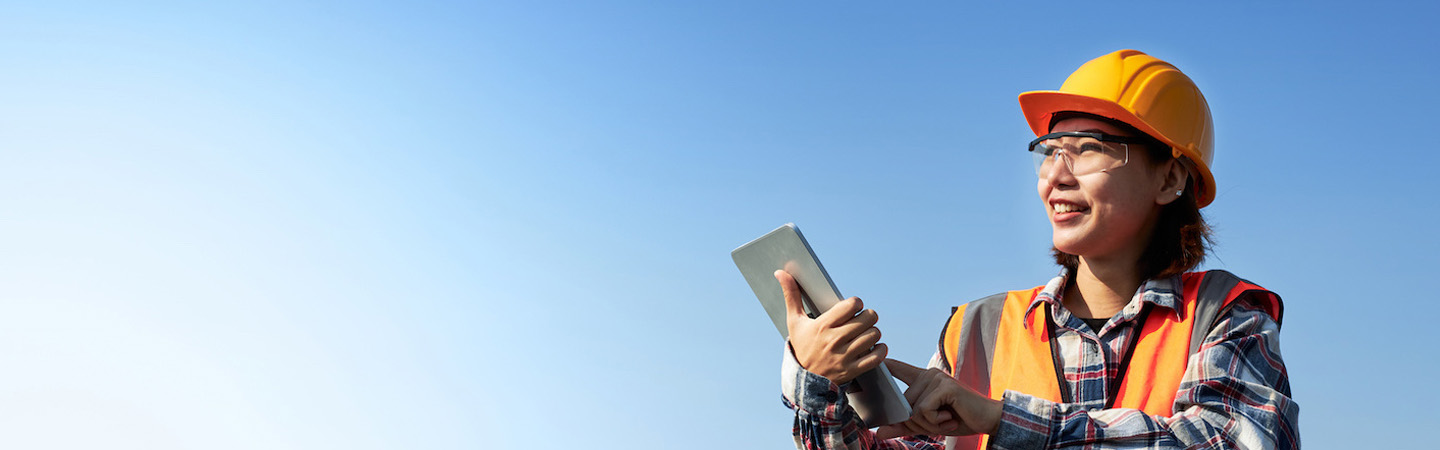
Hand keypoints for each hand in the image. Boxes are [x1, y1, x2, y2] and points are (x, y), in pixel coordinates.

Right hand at [777, 269, 886, 383]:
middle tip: (863, 319)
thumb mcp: (794, 321)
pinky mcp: (852, 370)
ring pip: (873, 335)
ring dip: (873, 332)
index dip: (856, 303)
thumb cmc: (801, 346)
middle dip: (868, 316)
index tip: (854, 307)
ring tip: (866, 332)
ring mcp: (844, 356)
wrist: (803, 380)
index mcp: (822, 326)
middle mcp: (834, 340)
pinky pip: (876, 357)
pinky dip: (880, 350)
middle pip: (867, 318)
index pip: (851, 305)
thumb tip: (781, 272)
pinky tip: (875, 346)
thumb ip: (791, 295)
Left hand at [874, 359, 1003, 439]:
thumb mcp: (926, 424)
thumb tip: (879, 432)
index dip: (884, 364)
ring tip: (947, 417)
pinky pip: (924, 410)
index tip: (871, 356)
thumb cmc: (957, 419)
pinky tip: (951, 416)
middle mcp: (928, 374)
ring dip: (929, 422)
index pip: (898, 368)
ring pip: (913, 409)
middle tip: (941, 419)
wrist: (987, 420)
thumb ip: (903, 426)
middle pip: (904, 403)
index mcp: (922, 379)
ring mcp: (936, 378)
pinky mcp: (945, 386)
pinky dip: (936, 420)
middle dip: (919, 421)